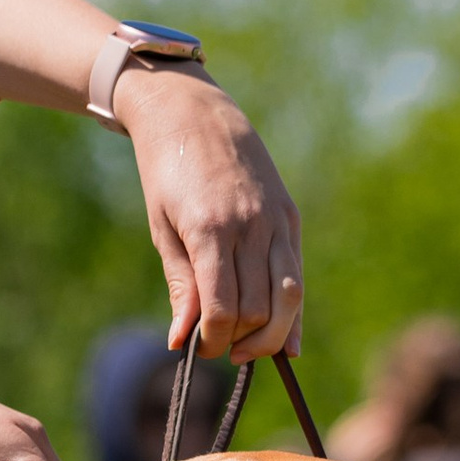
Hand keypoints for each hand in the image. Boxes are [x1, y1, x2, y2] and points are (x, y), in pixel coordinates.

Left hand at [111, 72, 304, 363]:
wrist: (192, 112)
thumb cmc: (166, 172)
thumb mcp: (163, 229)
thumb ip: (181, 285)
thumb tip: (182, 340)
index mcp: (210, 230)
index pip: (222, 309)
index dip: (213, 340)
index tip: (199, 349)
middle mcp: (250, 226)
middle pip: (258, 310)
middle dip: (239, 341)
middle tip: (220, 348)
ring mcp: (275, 220)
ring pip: (288, 298)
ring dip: (270, 335)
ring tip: (247, 346)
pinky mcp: (288, 215)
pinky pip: (297, 274)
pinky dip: (294, 314)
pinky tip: (287, 343)